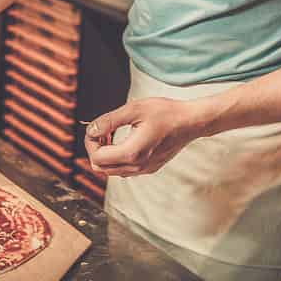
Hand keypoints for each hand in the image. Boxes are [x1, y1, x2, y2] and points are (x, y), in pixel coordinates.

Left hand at [85, 97, 204, 176]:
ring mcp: (144, 170)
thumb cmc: (166, 113)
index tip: (95, 128)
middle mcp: (137, 166)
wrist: (191, 122)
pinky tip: (124, 140)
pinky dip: (117, 158)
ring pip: (112, 171)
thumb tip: (90, 129)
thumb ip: (109, 120)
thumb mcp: (134, 109)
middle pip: (101, 168)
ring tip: (112, 134)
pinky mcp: (150, 168)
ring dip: (106, 154)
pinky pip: (125, 170)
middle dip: (95, 149)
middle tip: (102, 131)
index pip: (97, 158)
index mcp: (132, 153)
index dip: (89, 142)